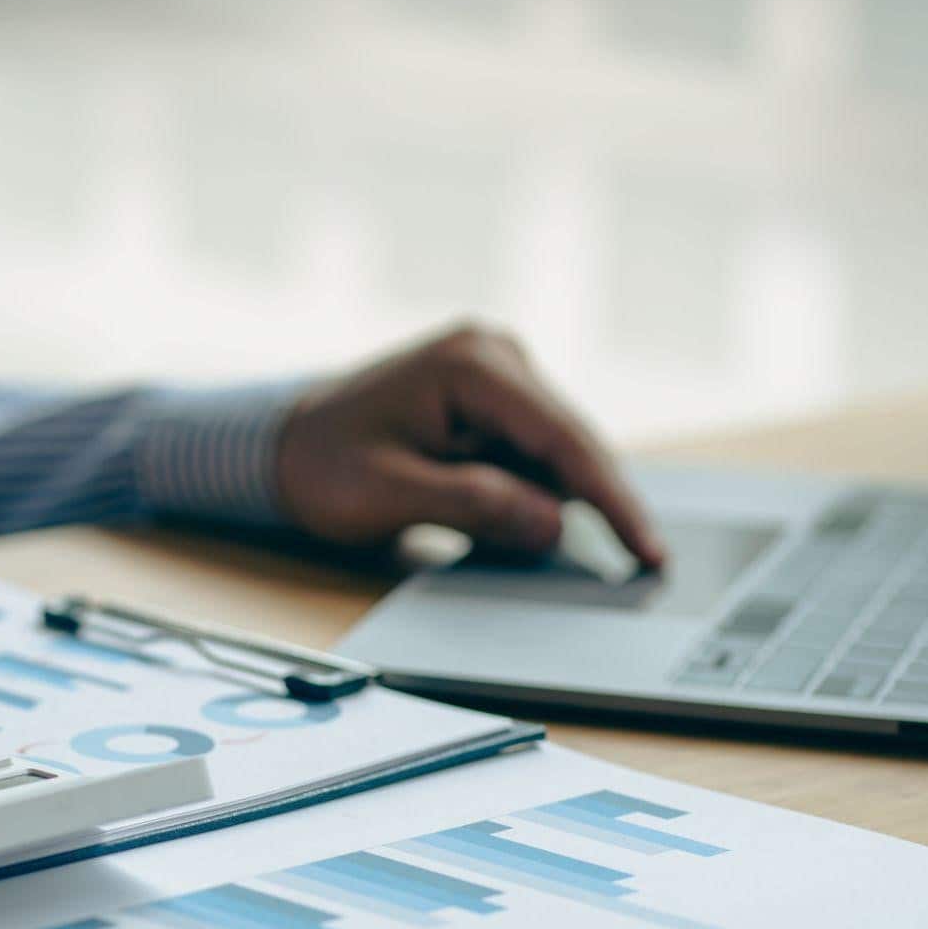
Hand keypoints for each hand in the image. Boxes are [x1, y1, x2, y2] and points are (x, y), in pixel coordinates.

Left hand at [274, 322, 665, 563]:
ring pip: (556, 459)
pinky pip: (532, 461)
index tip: (649, 554)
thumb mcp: (386, 494)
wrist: (278, 445)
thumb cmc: (320, 466)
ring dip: (540, 506)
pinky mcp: (495, 406)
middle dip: (589, 510)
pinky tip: (478, 518)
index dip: (613, 501)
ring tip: (465, 525)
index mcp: (473, 365)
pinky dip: (523, 499)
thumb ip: (473, 505)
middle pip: (572, 447)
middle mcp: (497, 357)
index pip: (566, 439)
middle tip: (613, 571)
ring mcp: (499, 378)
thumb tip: (553, 522)